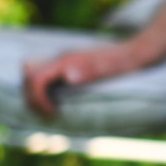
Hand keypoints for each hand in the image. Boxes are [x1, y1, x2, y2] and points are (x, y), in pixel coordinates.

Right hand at [22, 40, 145, 117]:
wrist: (138, 52)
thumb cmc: (126, 63)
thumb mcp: (111, 69)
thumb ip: (89, 71)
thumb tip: (68, 76)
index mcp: (67, 61)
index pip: (35, 78)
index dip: (37, 99)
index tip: (53, 114)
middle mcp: (62, 58)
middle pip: (28, 73)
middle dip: (31, 96)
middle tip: (50, 114)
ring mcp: (65, 60)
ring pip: (34, 71)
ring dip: (35, 91)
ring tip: (51, 109)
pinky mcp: (70, 64)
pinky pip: (47, 74)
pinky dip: (44, 88)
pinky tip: (59, 100)